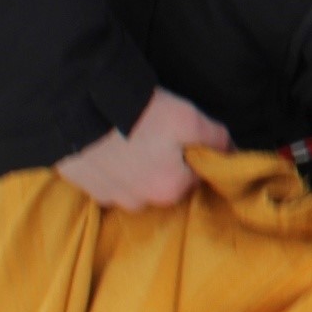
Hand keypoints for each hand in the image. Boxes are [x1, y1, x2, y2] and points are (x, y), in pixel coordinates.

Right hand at [57, 88, 231, 208]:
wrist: (78, 108)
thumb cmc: (140, 115)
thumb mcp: (189, 118)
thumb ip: (217, 139)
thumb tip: (233, 154)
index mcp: (170, 190)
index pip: (193, 175)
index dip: (190, 152)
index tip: (178, 133)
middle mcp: (140, 203)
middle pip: (162, 181)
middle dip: (162, 160)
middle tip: (151, 130)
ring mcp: (108, 197)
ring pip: (133, 182)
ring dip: (134, 164)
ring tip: (127, 134)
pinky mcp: (83, 187)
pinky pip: (106, 178)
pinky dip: (109, 164)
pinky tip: (106, 142)